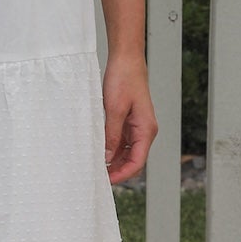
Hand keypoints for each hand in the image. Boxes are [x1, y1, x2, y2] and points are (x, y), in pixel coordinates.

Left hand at [102, 52, 157, 185]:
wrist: (126, 59)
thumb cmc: (124, 79)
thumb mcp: (114, 109)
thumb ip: (111, 135)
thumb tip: (106, 157)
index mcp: (146, 130)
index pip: (137, 162)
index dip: (122, 175)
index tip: (106, 181)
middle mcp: (144, 130)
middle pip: (132, 160)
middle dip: (117, 170)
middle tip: (97, 177)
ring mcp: (137, 126)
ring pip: (126, 151)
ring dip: (112, 160)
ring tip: (94, 166)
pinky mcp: (129, 121)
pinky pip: (121, 140)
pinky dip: (111, 148)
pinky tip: (97, 150)